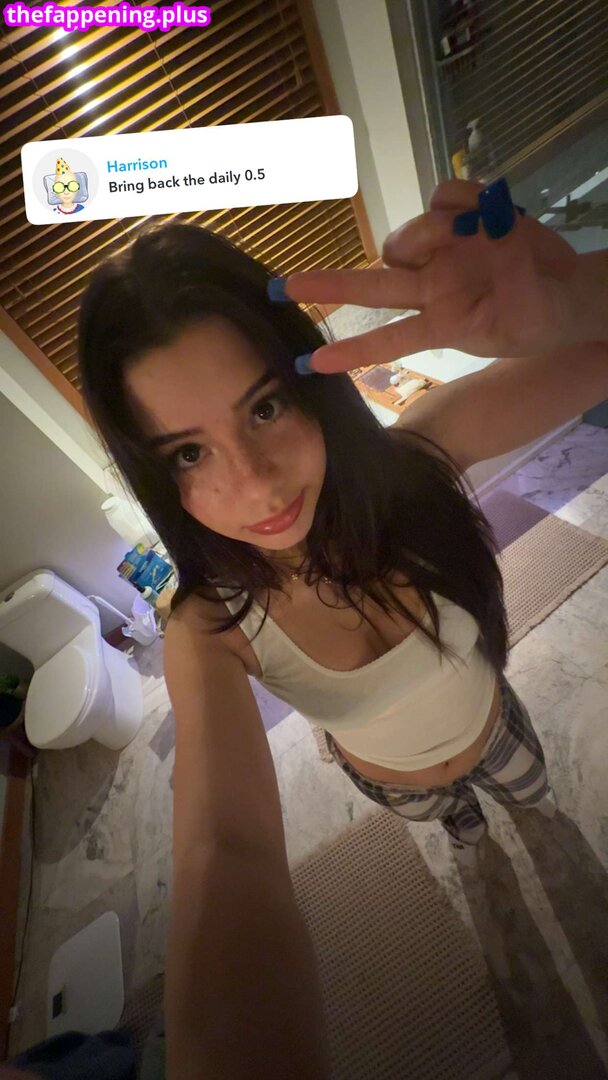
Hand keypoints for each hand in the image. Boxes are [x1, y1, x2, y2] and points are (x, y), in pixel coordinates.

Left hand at [273, 179, 585, 373]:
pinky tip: (486, 210)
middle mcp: (431, 285)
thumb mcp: (523, 323)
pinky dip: (462, 198)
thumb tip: (496, 246)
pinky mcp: (465, 216)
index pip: (389, 338)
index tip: (311, 362)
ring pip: (408, 236)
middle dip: (330, 284)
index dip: (353, 350)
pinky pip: (445, 195)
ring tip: (475, 233)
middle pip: (373, 287)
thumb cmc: (537, 318)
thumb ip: (511, 293)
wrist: (564, 292)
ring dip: (428, 232)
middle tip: (287, 285)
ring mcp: (444, 250)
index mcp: (439, 323)